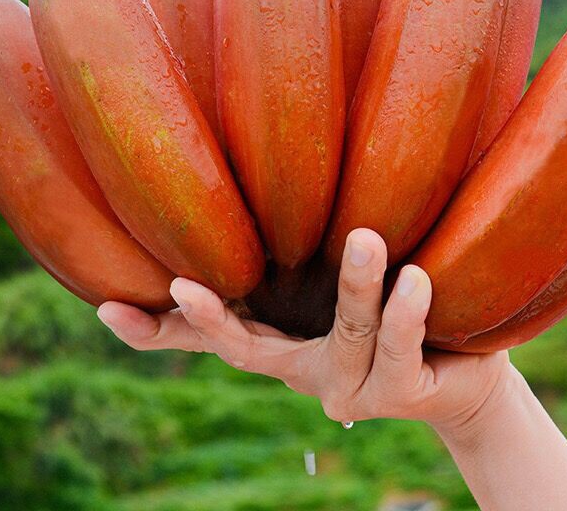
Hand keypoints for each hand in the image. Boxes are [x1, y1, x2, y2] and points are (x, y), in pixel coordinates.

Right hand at [97, 228, 510, 431]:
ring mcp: (349, 386)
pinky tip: (415, 276)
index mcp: (283, 338)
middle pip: (248, 351)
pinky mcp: (399, 393)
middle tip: (180, 285)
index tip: (106, 309)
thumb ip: (304, 249)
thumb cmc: (389, 308)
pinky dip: (404, 311)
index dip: (155, 332)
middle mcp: (304, 368)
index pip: (209, 338)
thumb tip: (263, 174)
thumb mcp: (336, 277)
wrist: (460, 368)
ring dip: (353, 287)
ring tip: (364, 238)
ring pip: (342, 337)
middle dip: (212, 321)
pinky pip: (397, 347)